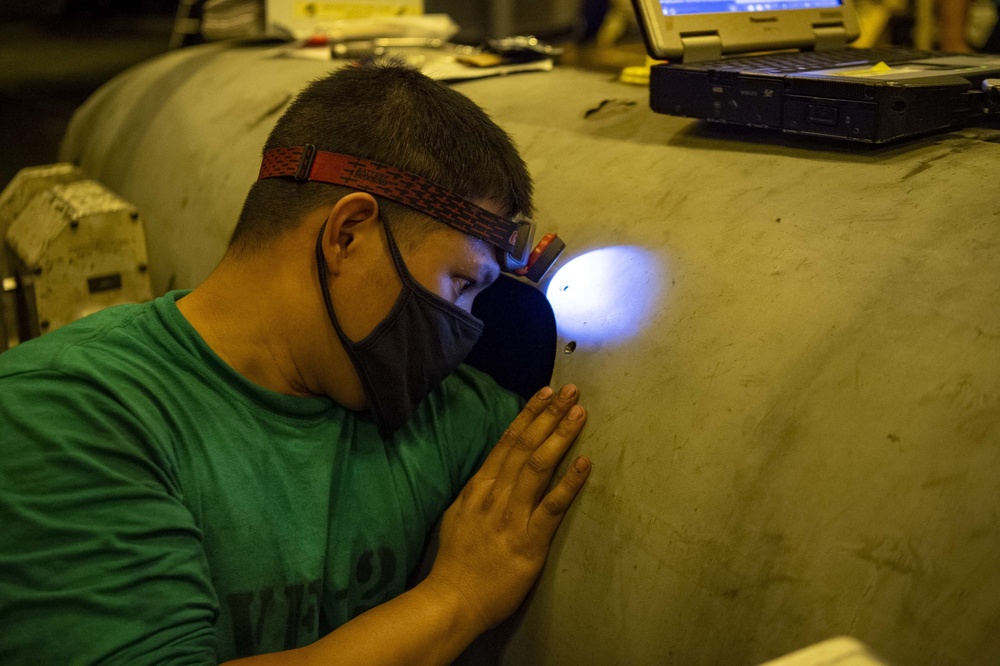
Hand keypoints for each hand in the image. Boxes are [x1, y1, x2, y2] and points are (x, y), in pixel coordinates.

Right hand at [425, 384, 590, 633]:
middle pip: (525, 446)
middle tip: (571, 391)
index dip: (528, 415)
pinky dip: (569, 483)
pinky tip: (585, 464)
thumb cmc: (456, 561)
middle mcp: (495, 495)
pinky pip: (552, 507)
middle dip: (549, 415)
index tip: (545, 393)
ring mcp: (512, 517)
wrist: (452, 600)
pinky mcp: (529, 542)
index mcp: (479, 488)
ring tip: (579, 413)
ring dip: (560, 437)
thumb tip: (493, 472)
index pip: (506, 442)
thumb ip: (478, 492)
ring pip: (538, 467)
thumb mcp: (458, 515)